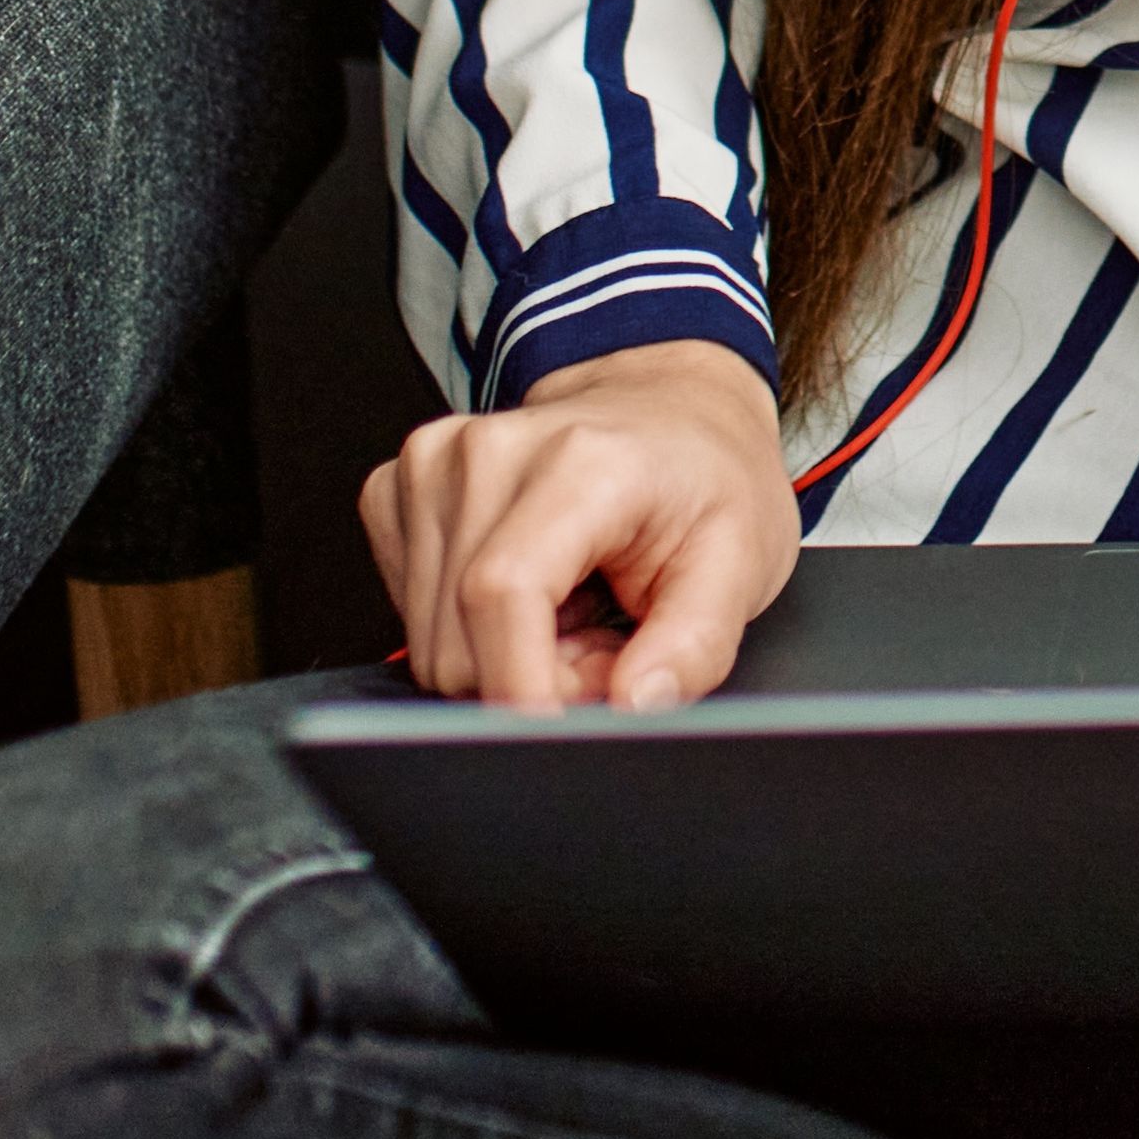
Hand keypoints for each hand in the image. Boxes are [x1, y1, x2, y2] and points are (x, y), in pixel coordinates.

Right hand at [362, 336, 803, 708]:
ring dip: (504, 655)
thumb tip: (635, 704)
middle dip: (533, 678)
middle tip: (605, 646)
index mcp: (580, 460)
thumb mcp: (743, 562)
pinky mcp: (394, 488)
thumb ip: (695, 643)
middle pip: (457, 641)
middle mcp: (487, 451)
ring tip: (576, 610)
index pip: (500, 594)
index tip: (561, 732)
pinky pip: (411, 614)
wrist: (667, 406)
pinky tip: (532, 591)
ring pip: (430, 643)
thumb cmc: (705, 480)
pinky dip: (469, 627)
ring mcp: (432, 463)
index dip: (520, 687)